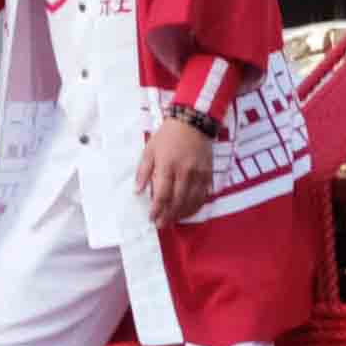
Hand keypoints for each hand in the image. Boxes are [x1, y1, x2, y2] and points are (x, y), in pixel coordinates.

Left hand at [137, 104, 219, 226]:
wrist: (193, 121)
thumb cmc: (168, 135)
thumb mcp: (150, 149)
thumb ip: (143, 171)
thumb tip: (137, 191)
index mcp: (167, 165)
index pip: (162, 194)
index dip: (157, 209)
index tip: (151, 217)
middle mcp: (184, 171)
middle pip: (177, 201)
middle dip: (168, 215)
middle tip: (161, 225)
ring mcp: (198, 173)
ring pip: (191, 200)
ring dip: (182, 214)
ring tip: (173, 220)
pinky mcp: (208, 173)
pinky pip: (203, 195)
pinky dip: (196, 206)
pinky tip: (189, 211)